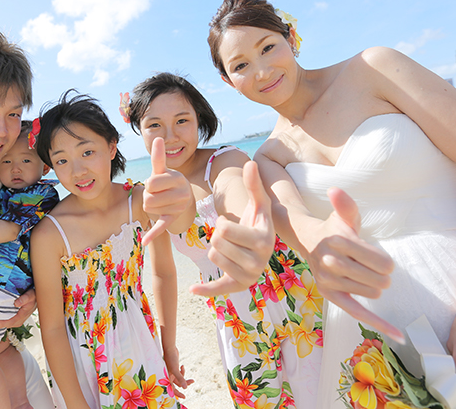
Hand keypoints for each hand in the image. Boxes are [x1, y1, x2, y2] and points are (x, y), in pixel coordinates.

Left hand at [0, 288, 36, 328]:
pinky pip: (11, 320)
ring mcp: (21, 318)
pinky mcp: (19, 316)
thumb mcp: (30, 295)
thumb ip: (24, 298)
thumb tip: (16, 303)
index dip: (2, 323)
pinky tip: (0, 319)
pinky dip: (5, 321)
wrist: (38, 295)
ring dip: (3, 324)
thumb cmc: (34, 295)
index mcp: (24, 314)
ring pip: (11, 323)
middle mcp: (22, 318)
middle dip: (0, 325)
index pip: (11, 321)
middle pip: (10, 324)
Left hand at [142, 137, 192, 244]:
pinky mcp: (173, 220)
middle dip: (148, 196)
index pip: (151, 183)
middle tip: (157, 195)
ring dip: (150, 207)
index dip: (149, 184)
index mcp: (177, 177)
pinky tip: (144, 241)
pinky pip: (160, 226)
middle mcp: (181, 192)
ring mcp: (179, 206)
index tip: (156, 184)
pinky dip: (152, 234)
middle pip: (148, 197)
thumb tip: (158, 137)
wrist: (184, 203)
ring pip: (149, 209)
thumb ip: (159, 156)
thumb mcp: (164, 171)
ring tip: (160, 203)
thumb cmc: (168, 183)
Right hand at [162, 347, 193, 398]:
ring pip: (180, 379)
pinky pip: (180, 373)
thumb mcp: (175, 369)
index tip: (184, 396)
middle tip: (192, 381)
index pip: (172, 389)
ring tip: (192, 378)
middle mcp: (169, 376)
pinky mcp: (175, 368)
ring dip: (185, 378)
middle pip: (178, 384)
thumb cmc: (170, 359)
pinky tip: (183, 366)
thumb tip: (185, 387)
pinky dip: (183, 371)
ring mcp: (172, 372)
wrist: (170, 348)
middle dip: (185, 383)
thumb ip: (180, 378)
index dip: (178, 394)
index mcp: (167, 378)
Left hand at [191, 161, 274, 295]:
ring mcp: (249, 276)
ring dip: (215, 249)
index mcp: (263, 240)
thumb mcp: (258, 202)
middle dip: (217, 236)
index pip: (224, 230)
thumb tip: (252, 163)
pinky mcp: (238, 286)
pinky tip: (192, 290)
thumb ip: (254, 184)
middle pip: (216, 244)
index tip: (229, 224)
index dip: (221, 223)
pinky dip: (205, 290)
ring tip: (228, 247)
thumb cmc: (257, 220)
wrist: (262, 244)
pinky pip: (218, 288)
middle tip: (229, 237)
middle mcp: (259, 261)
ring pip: (213, 257)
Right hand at [305, 187, 402, 341]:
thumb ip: (345, 204)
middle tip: (371, 268)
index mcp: (339, 242)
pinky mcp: (329, 295)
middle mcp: (330, 262)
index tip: (377, 259)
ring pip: (372, 293)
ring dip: (373, 286)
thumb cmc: (335, 229)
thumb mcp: (344, 215)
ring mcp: (328, 281)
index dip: (385, 262)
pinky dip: (379, 324)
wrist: (310, 242)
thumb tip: (335, 190)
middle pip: (380, 281)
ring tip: (360, 275)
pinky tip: (398, 335)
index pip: (382, 262)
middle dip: (382, 275)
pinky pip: (358, 313)